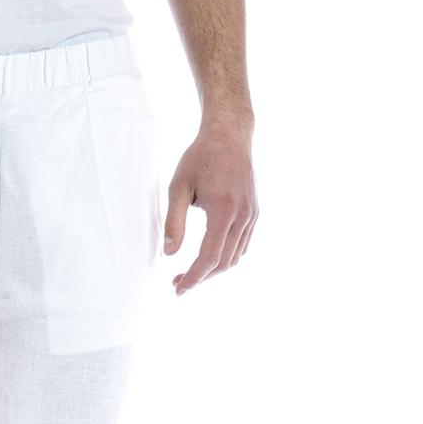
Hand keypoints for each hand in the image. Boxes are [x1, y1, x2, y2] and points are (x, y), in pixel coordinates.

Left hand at [163, 120, 257, 294]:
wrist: (230, 135)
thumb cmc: (200, 158)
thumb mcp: (179, 187)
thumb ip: (174, 222)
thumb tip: (169, 254)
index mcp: (224, 211)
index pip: (209, 257)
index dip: (193, 277)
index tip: (178, 288)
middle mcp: (243, 216)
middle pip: (224, 263)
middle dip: (201, 278)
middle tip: (178, 283)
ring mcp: (252, 215)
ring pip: (235, 257)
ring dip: (214, 270)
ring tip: (192, 273)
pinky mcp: (254, 212)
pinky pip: (243, 245)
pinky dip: (227, 257)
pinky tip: (210, 257)